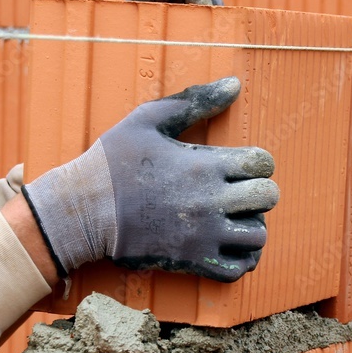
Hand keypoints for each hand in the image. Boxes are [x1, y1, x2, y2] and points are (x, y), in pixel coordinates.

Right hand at [22, 77, 278, 282]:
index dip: (257, 162)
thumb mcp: (149, 119)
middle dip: (260, 192)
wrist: (82, 212)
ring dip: (252, 225)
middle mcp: (211, 201)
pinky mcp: (193, 261)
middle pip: (268, 197)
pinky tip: (228, 244)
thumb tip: (235, 83)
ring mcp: (204, 234)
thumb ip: (196, 100)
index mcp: (205, 164)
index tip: (238, 166)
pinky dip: (241, 258)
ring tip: (233, 219)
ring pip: (259, 235)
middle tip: (238, 193)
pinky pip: (239, 268)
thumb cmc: (113, 161)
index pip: (263, 163)